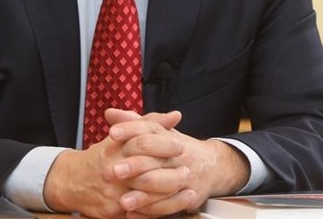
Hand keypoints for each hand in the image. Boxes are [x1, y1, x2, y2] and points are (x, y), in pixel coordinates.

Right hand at [42, 110, 181, 218]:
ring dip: (171, 195)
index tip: (180, 145)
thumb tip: (175, 115)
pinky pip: (141, 214)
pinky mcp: (114, 211)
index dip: (164, 145)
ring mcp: (114, 193)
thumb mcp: (121, 135)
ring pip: (147, 197)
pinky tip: (175, 206)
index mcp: (116, 148)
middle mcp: (114, 170)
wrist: (73, 182)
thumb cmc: (102, 156)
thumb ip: (149, 123)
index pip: (142, 143)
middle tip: (187, 170)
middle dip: (171, 173)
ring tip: (189, 190)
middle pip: (146, 172)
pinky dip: (161, 210)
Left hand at [107, 111, 250, 217]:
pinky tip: (133, 213)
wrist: (212, 165)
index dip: (130, 129)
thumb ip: (132, 122)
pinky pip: (170, 206)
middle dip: (133, 165)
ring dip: (141, 195)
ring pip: (163, 185)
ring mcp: (185, 175)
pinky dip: (150, 211)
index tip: (112, 134)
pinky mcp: (189, 195)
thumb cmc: (176, 148)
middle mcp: (177, 154)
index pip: (149, 128)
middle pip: (155, 157)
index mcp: (167, 135)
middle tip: (113, 171)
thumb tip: (109, 113)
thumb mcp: (158, 131)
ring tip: (123, 200)